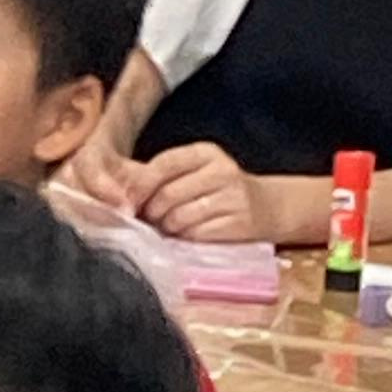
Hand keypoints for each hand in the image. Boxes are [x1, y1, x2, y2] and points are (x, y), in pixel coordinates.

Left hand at [119, 143, 269, 245]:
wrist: (269, 207)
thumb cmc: (220, 191)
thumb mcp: (197, 172)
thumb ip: (165, 177)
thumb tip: (123, 195)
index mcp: (206, 152)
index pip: (164, 163)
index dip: (140, 185)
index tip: (127, 202)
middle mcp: (222, 170)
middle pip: (168, 194)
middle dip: (152, 212)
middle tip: (150, 220)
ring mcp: (233, 197)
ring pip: (180, 217)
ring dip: (168, 228)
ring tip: (170, 228)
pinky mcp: (239, 223)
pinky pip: (197, 234)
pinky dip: (186, 238)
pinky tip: (188, 236)